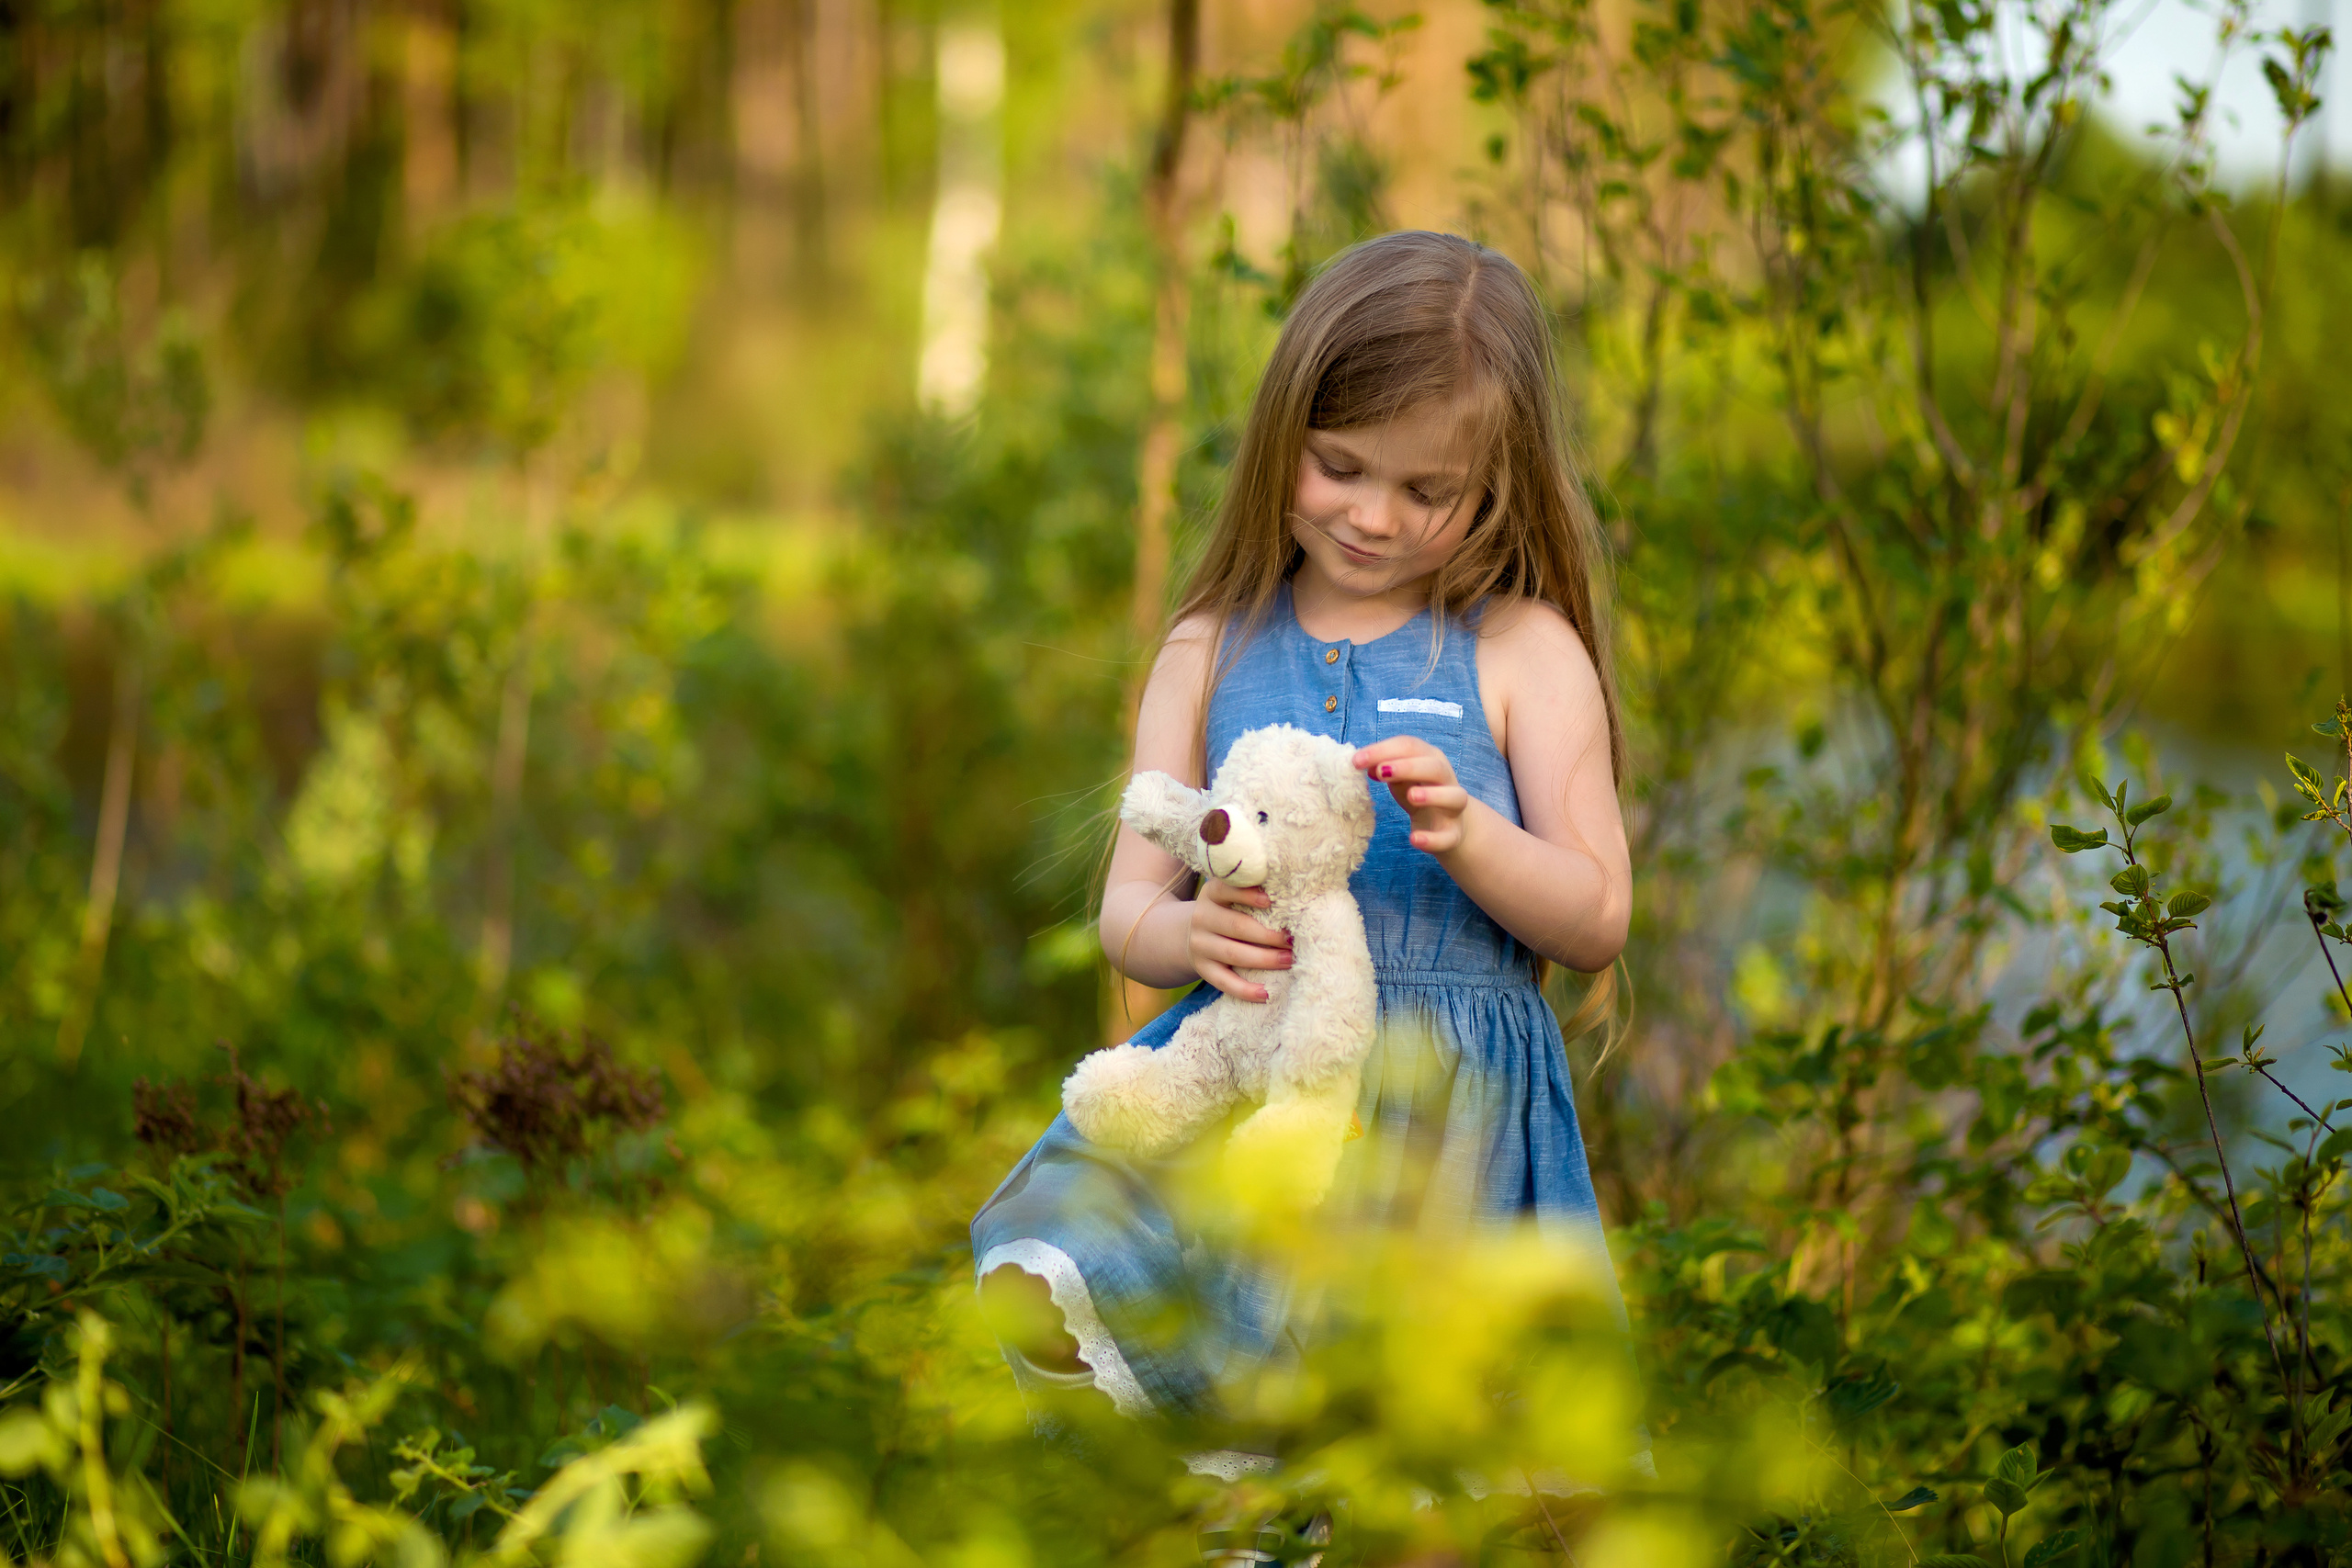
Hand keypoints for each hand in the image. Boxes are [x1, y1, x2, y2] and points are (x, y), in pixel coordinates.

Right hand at [1190, 877, 1291, 1001]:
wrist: (1191, 932)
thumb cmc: (1228, 910)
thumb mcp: (1230, 894)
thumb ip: (1252, 890)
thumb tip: (1292, 893)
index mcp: (1212, 894)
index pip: (1225, 889)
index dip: (1247, 894)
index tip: (1270, 900)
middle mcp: (1202, 917)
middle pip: (1236, 926)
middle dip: (1268, 934)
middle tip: (1293, 940)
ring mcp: (1200, 945)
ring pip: (1233, 954)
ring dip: (1264, 959)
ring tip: (1289, 960)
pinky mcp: (1203, 968)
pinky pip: (1224, 982)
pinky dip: (1245, 990)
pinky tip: (1266, 994)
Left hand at [1355, 736, 1470, 854]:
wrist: (1445, 823)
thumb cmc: (1418, 791)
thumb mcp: (1399, 778)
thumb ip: (1383, 767)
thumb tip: (1362, 762)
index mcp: (1431, 759)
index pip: (1410, 746)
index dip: (1383, 750)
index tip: (1356, 760)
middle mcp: (1447, 779)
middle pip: (1435, 767)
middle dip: (1408, 767)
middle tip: (1381, 772)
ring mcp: (1454, 807)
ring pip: (1455, 796)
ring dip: (1433, 795)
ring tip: (1410, 796)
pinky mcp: (1453, 833)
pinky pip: (1448, 836)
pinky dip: (1432, 839)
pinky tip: (1414, 839)